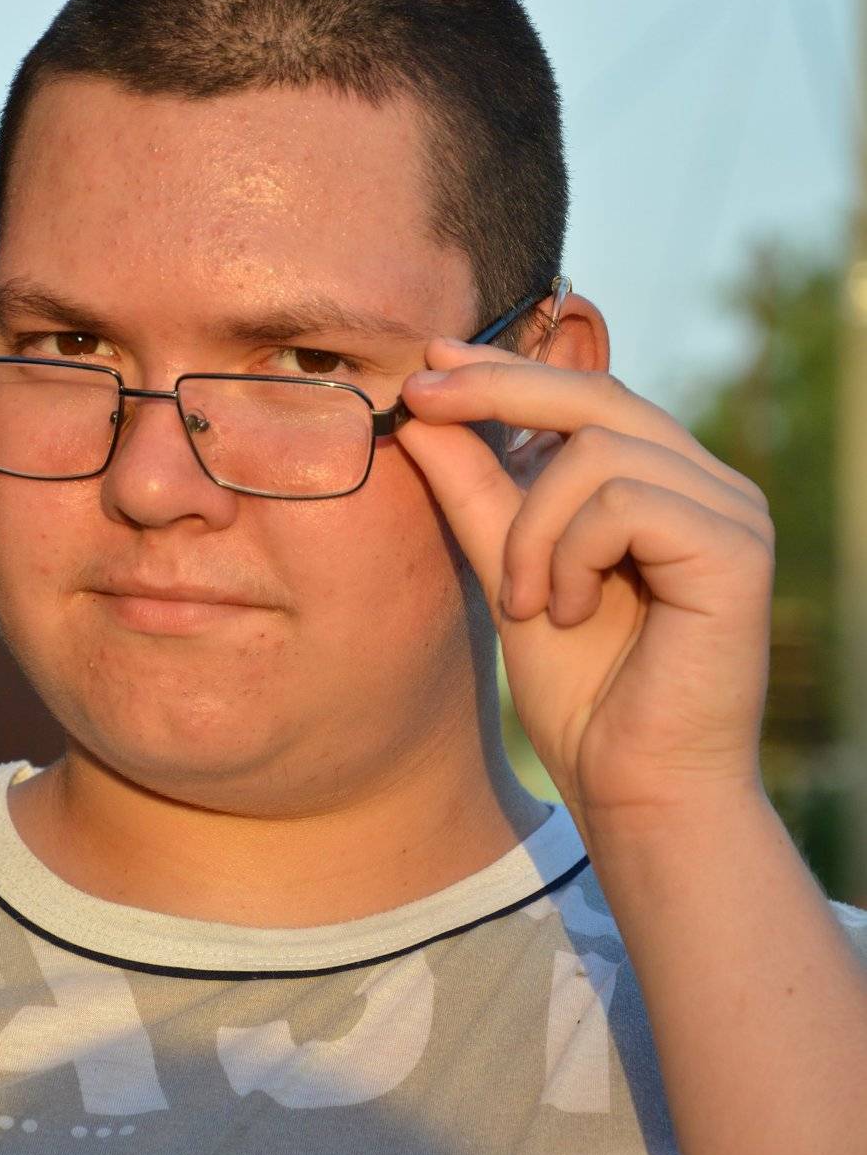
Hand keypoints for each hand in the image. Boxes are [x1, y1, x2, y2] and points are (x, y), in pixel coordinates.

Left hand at [397, 339, 774, 844]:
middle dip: (496, 392)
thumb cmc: (584, 693)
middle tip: (418, 402)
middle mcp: (709, 485)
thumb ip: (478, 492)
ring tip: (527, 601)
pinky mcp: (737, 549)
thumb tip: (423, 410)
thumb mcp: (512, 570)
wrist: (636, 790)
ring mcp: (731, 512)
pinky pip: (626, 501)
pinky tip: (569, 613)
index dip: (505, 372)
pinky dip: (573, 554)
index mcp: (667, 484)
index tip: (428, 364)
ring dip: (533, 527)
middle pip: (596, 396)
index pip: (586, 396)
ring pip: (598, 451)